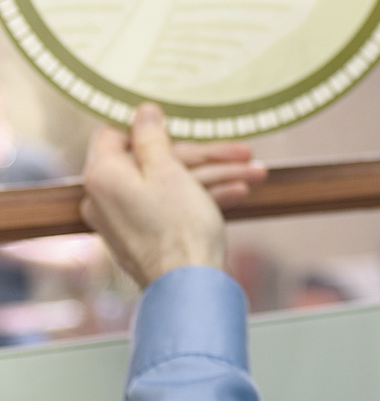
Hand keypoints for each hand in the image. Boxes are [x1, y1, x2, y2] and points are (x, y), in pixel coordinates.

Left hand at [80, 102, 266, 288]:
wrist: (190, 289)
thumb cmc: (179, 227)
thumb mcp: (168, 169)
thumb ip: (151, 137)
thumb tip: (143, 111)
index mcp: (103, 176)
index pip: (114, 135)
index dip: (147, 128)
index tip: (178, 125)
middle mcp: (106, 198)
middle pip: (154, 162)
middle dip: (204, 157)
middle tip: (241, 153)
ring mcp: (126, 221)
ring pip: (171, 185)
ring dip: (215, 177)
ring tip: (255, 174)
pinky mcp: (145, 238)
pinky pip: (172, 207)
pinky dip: (202, 198)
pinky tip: (238, 194)